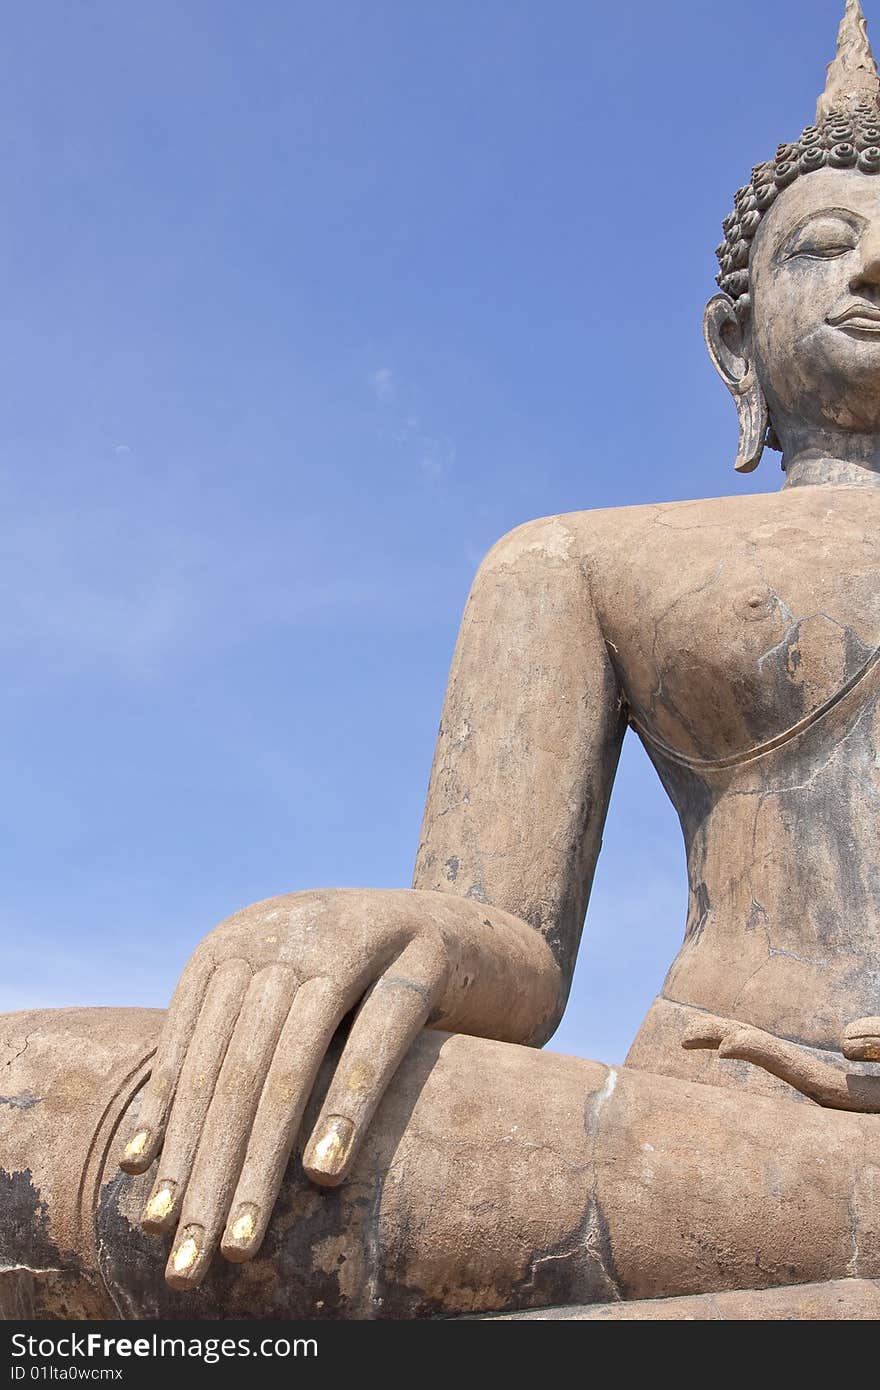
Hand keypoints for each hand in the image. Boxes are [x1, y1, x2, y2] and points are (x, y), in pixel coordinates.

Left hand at [117, 887, 558, 1288]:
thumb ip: (227, 1055)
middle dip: (206, 1170)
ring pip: (292, 1061)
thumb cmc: (364, 988)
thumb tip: (141, 1163)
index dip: (170, 1138)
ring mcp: (358, 936)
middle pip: (234, 1067)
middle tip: (189, 1259)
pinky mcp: (424, 956)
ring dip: (259, 1160)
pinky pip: (378, 1037)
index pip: (191, 1052)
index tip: (153, 1220)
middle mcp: (288, 931)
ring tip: (241, 1240)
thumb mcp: (288, 1005)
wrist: (476, 931)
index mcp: (239, 940)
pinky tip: (324, 1170)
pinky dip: (345, 1105)